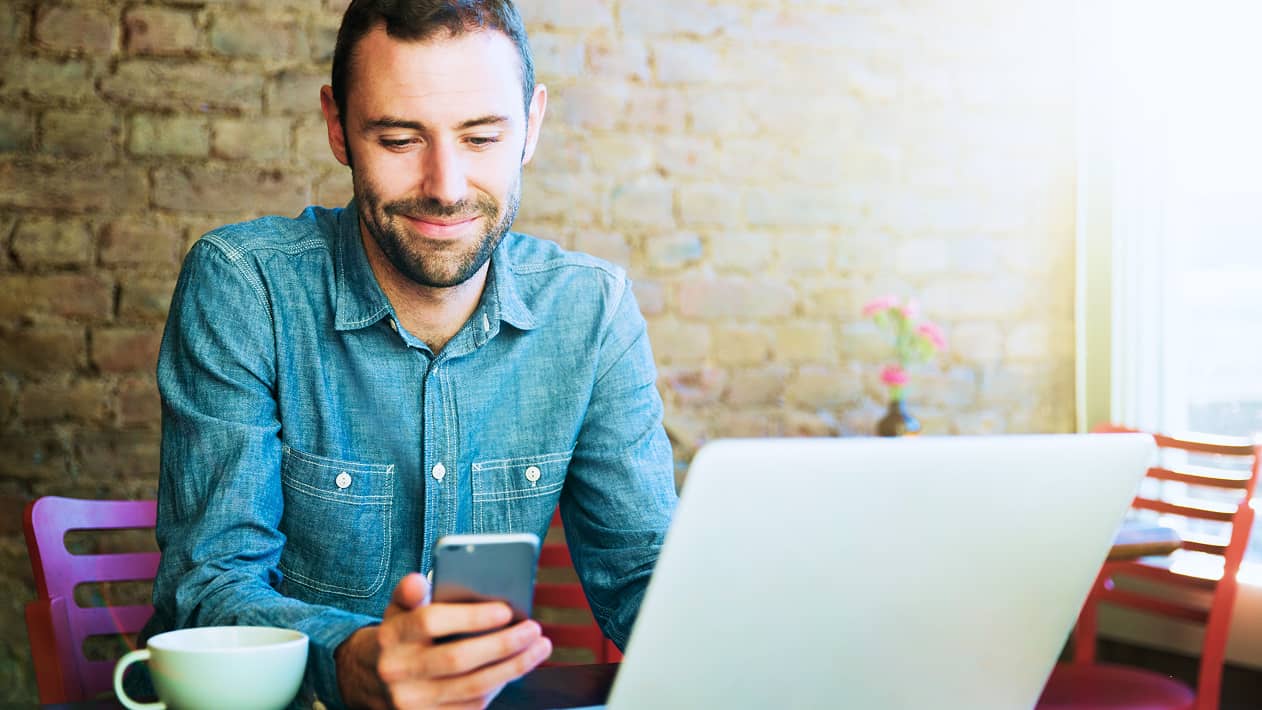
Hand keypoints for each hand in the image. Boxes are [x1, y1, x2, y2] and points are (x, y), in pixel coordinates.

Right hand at [336, 573, 551, 708]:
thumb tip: (419, 580)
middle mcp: (398, 671)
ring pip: (472, 687)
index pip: (430, 622)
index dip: (470, 616)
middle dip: (503, 644)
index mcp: (392, 636)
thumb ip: (409, 592)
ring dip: (513, 668)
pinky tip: (516, 668)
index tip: (506, 610)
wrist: (366, 680)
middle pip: (458, 658)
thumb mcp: (396, 610)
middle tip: (534, 629)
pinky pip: (472, 706)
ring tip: (539, 648)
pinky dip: (499, 687)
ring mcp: (412, 703)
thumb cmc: (397, 637)